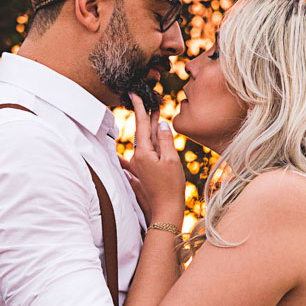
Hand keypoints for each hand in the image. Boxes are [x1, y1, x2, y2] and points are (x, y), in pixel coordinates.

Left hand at [119, 93, 185, 223]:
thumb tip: (160, 124)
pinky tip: (139, 144)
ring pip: (143, 143)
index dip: (139, 108)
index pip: (141, 125)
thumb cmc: (171, 186)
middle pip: (143, 133)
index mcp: (143, 152)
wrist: (165, 211)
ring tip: (155, 118)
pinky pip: (141, 156)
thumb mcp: (171, 160)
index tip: (134, 94)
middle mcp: (137, 158)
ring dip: (149, 131)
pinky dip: (144, 146)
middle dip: (147, 117)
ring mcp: (138, 166)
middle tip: (151, 102)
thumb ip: (165, 140)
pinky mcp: (141, 174)